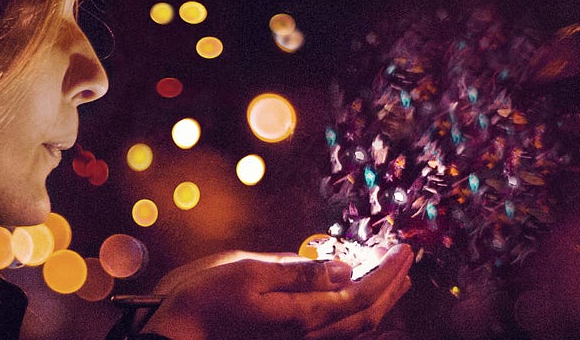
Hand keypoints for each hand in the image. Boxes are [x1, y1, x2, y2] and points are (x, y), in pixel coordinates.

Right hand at [140, 244, 412, 339]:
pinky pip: (334, 334)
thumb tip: (346, 267)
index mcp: (303, 316)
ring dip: (377, 304)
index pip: (362, 295)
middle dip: (391, 288)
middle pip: (365, 318)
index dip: (389, 272)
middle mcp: (307, 337)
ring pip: (352, 331)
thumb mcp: (249, 272)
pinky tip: (351, 303)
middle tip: (406, 262)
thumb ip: (301, 271)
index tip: (405, 248)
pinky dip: (353, 316)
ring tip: (390, 282)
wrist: (173, 339)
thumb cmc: (203, 302)